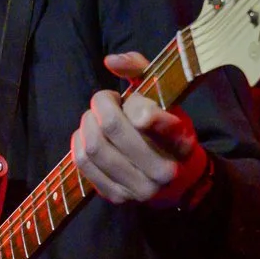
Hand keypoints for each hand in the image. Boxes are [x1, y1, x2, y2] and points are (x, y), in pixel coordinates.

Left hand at [73, 53, 208, 207]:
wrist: (180, 181)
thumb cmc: (168, 131)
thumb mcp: (165, 97)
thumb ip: (141, 70)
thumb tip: (110, 61)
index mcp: (181, 141)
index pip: (149, 117)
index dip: (129, 102)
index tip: (122, 98)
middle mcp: (163, 170)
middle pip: (113, 128)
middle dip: (100, 106)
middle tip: (102, 101)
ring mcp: (140, 188)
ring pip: (95, 147)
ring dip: (86, 124)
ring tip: (93, 118)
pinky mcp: (119, 197)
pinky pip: (84, 165)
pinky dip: (78, 144)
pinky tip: (85, 136)